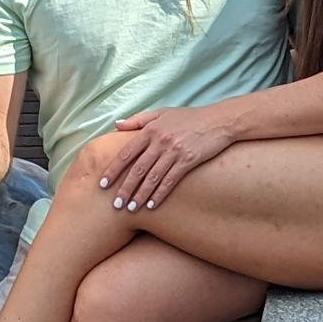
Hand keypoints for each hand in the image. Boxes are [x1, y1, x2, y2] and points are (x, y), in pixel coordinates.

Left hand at [102, 106, 238, 210]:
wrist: (219, 120)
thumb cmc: (190, 117)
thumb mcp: (162, 112)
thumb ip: (138, 120)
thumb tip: (116, 125)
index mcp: (150, 129)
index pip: (126, 153)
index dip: (113, 170)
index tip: (102, 184)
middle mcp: (160, 141)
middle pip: (137, 168)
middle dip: (125, 188)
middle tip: (115, 204)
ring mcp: (174, 151)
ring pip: (152, 177)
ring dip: (140, 195)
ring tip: (131, 208)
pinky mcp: (188, 160)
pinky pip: (170, 180)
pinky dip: (160, 193)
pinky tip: (153, 205)